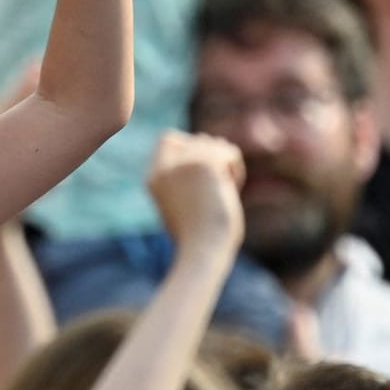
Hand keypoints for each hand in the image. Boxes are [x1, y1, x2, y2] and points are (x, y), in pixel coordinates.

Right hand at [148, 131, 245, 251]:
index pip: (168, 139)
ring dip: (226, 164)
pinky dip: (236, 170)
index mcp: (153, 177)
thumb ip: (185, 176)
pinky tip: (232, 188)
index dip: (189, 148)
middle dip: (213, 158)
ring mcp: (184, 163)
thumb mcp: (182, 203)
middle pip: (197, 140)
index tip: (202, 172)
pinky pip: (230, 152)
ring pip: (215, 144)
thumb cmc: (197, 236)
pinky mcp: (205, 163)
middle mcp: (165, 166)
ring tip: (225, 188)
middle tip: (217, 186)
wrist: (203, 250)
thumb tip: (208, 144)